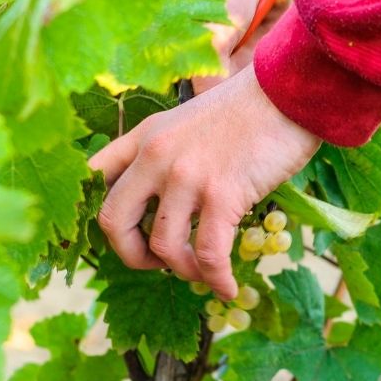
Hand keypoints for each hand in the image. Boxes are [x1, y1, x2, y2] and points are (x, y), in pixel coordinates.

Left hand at [90, 65, 319, 299]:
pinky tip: (228, 288)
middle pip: (113, 221)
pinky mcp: (221, 195)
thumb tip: (167, 196)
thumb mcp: (190, 119)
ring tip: (203, 271)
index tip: (119, 234)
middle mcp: (156, 157)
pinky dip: (216, 279)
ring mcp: (186, 177)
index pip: (93, 177)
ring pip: (163, 246)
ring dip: (183, 270)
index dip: (94, 212)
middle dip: (130, 255)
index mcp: (145, 137)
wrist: (287, 92)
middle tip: (155, 263)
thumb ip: (169, 151)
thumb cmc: (249, 108)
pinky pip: (208, 254)